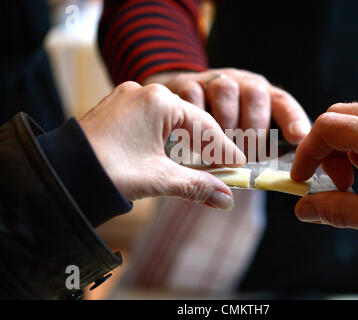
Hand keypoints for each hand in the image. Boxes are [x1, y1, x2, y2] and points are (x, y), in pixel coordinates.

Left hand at [79, 81, 245, 209]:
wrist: (60, 176)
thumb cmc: (109, 172)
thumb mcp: (160, 178)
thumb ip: (197, 185)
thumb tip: (226, 200)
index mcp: (157, 101)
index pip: (203, 125)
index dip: (224, 147)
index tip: (239, 164)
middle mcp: (142, 92)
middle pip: (188, 120)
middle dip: (207, 145)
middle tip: (225, 165)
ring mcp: (126, 99)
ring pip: (169, 120)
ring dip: (186, 141)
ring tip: (203, 161)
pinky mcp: (115, 110)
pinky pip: (150, 120)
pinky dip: (166, 137)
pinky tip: (173, 152)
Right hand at [144, 68, 310, 143]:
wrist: (179, 103)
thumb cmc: (216, 127)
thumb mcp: (239, 135)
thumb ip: (256, 150)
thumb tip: (272, 177)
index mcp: (260, 96)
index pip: (282, 102)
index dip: (292, 119)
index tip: (298, 138)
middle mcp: (241, 83)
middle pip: (256, 94)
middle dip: (253, 128)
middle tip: (246, 156)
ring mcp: (214, 80)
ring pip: (226, 91)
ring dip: (224, 123)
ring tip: (219, 152)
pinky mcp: (187, 84)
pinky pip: (194, 96)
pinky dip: (195, 119)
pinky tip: (193, 140)